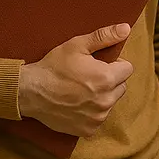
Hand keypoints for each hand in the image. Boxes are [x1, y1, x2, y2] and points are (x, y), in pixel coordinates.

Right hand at [17, 23, 135, 136]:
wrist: (30, 92)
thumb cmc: (53, 67)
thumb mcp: (77, 45)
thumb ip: (105, 36)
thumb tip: (126, 28)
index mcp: (107, 78)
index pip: (127, 69)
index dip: (114, 65)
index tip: (100, 65)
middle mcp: (106, 100)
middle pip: (121, 87)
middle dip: (110, 81)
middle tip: (89, 77)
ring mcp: (97, 117)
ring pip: (110, 102)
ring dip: (102, 97)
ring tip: (82, 91)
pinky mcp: (88, 129)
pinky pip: (99, 118)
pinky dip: (92, 112)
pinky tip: (77, 104)